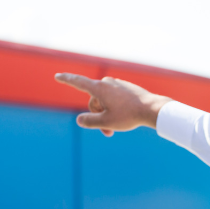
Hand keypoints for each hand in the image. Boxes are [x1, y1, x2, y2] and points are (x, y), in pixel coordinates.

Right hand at [54, 73, 171, 135]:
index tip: (57, 76)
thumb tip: (79, 120)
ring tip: (116, 128)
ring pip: (105, 102)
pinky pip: (115, 99)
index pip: (78, 82)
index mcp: (99, 88)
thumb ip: (89, 121)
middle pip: (94, 101)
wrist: (152, 109)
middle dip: (98, 116)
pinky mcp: (126, 88)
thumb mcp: (106, 122)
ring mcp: (118, 84)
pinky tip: (125, 117)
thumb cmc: (129, 115)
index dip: (66, 80)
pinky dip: (115, 109)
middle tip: (107, 132)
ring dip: (107, 115)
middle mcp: (107, 82)